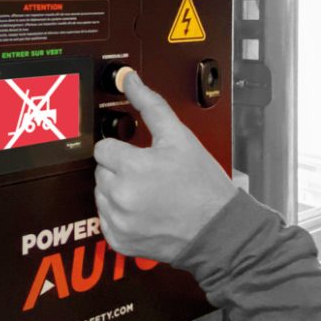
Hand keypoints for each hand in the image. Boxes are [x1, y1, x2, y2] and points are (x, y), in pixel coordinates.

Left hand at [94, 72, 236, 262]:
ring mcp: (119, 221)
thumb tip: (130, 80)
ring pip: (101, 194)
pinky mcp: (119, 241)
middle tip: (148, 174)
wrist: (219, 230)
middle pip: (101, 170)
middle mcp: (121, 195)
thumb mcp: (179, 137)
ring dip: (118, 191)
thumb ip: (150, 104)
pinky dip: (119, 216)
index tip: (137, 156)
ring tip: (148, 192)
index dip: (121, 149)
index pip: (103, 148)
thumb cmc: (203, 186)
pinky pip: (105, 220)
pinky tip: (143, 211)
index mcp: (132, 167)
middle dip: (120, 169)